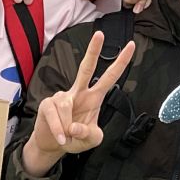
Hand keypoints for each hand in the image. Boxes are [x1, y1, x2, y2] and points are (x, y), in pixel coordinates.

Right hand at [21, 29, 136, 175]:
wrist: (53, 145)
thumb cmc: (74, 138)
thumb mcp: (91, 140)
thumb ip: (90, 135)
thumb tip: (75, 126)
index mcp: (94, 97)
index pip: (109, 77)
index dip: (120, 63)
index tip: (131, 46)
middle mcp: (79, 92)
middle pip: (86, 68)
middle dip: (93, 51)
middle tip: (100, 34)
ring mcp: (62, 96)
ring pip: (67, 106)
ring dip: (67, 127)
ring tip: (67, 137)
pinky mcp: (47, 104)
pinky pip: (55, 115)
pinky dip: (58, 130)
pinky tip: (61, 137)